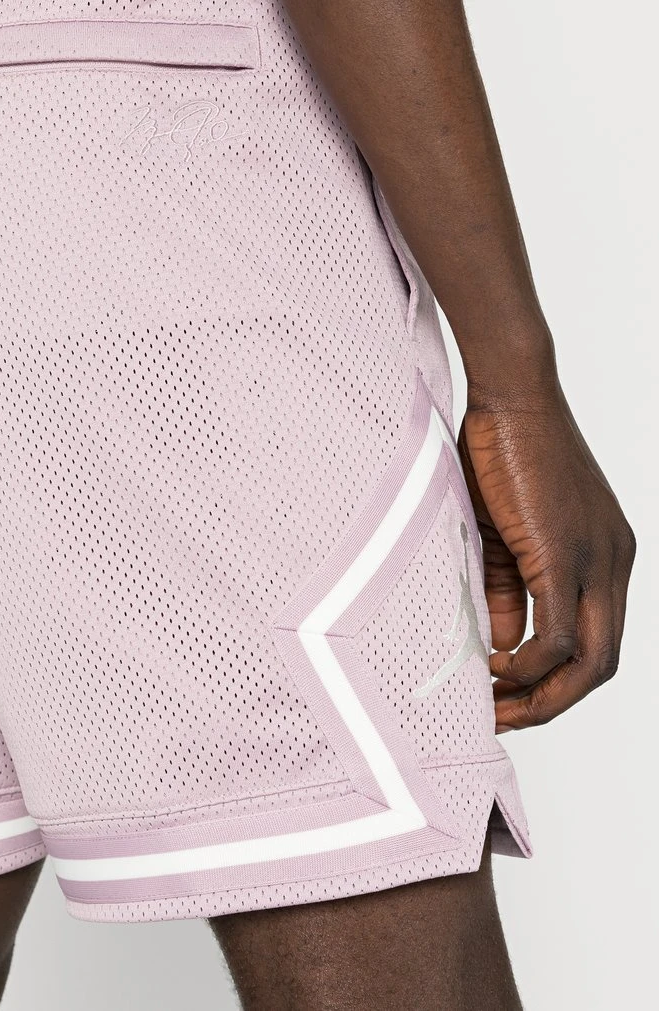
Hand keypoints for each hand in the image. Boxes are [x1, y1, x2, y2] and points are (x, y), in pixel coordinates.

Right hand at [457, 376, 635, 731]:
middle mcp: (615, 564)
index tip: (510, 693)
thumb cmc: (503, 452)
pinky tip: (497, 664)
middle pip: (601, 666)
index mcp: (607, 557)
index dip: (556, 680)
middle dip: (551, 703)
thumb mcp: (507, 535)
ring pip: (590, 660)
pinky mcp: (569, 554)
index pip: (597, 641)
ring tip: (495, 701)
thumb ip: (512, 591)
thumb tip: (508, 644)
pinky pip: (561, 634)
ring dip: (541, 694)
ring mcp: (598, 561)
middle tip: (503, 715)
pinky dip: (530, 663)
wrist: (511, 395)